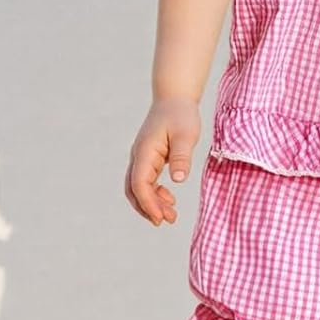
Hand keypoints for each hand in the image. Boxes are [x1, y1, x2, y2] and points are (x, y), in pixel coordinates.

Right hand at [125, 97, 200, 225]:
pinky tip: (169, 198)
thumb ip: (181, 157)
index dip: (148, 203)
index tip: (161, 217)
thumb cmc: (181, 114)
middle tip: (167, 220)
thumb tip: (179, 180)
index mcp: (145, 151)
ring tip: (171, 215)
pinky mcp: (148, 158)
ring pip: (139, 187)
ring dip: (151, 202)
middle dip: (147, 208)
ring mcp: (142, 157)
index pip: (139, 184)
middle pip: (134, 189)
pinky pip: (146, 181)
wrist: (174, 98)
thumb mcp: (186, 135)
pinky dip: (154, 193)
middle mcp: (138, 156)